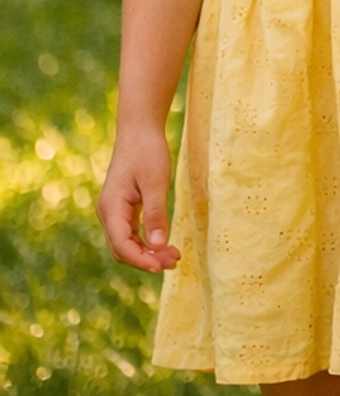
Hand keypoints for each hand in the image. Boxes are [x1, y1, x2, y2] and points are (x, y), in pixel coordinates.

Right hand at [98, 126, 179, 272]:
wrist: (140, 128)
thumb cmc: (147, 151)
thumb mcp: (155, 182)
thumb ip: (156, 213)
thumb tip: (159, 244)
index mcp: (111, 208)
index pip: (122, 246)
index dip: (141, 260)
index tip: (162, 267)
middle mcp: (109, 213)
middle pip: (124, 249)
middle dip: (147, 259)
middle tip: (174, 261)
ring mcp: (115, 211)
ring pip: (128, 243)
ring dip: (148, 252)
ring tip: (174, 256)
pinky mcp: (124, 207)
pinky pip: (132, 233)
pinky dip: (147, 241)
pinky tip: (164, 244)